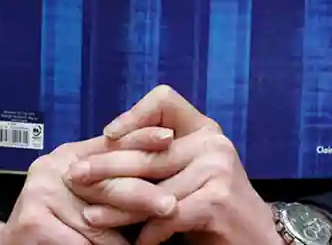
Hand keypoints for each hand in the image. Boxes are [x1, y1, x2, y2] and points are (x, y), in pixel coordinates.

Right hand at [0, 127, 177, 244]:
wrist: (10, 244)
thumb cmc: (58, 217)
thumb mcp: (82, 187)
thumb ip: (108, 174)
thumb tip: (158, 165)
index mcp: (70, 154)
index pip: (110, 144)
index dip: (140, 139)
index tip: (168, 138)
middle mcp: (53, 167)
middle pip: (107, 183)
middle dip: (142, 196)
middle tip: (170, 206)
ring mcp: (41, 193)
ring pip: (98, 222)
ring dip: (125, 237)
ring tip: (151, 238)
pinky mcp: (32, 221)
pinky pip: (81, 243)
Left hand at [68, 86, 281, 244]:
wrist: (255, 239)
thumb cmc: (212, 205)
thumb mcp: (188, 171)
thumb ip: (159, 157)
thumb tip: (104, 151)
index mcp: (203, 128)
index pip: (165, 100)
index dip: (134, 113)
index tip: (108, 134)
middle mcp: (212, 142)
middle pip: (148, 150)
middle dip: (106, 166)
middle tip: (76, 176)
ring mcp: (217, 168)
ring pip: (152, 187)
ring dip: (117, 206)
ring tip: (89, 215)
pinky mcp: (217, 199)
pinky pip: (167, 215)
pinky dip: (147, 233)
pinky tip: (135, 242)